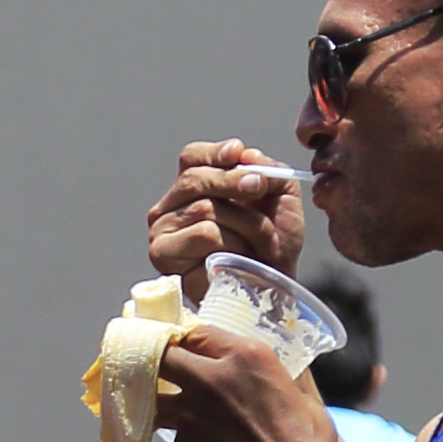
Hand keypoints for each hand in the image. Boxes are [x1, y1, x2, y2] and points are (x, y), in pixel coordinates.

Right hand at [147, 138, 303, 282]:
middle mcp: (171, 207)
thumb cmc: (273, 247)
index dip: (214, 153)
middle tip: (259, 188)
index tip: (238, 153)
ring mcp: (162, 230)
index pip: (192, 157)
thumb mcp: (280, 199)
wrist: (273, 288)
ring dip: (245, 223)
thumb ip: (268, 170)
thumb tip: (246, 155)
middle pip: (194, 178)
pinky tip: (239, 258)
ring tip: (262, 244)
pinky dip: (232, 243)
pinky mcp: (163, 254)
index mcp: (194, 189)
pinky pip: (203, 233)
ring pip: (205, 207)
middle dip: (233, 181)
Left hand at [151, 320, 320, 441]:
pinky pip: (177, 438)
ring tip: (180, 413)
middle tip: (160, 370)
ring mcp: (192, 416)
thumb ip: (261, 368)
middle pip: (161, 356)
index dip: (186, 341)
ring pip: (155, 400)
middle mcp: (210, 380)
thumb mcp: (290, 385)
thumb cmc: (307, 438)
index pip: (194, 332)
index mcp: (243, 355)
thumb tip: (248, 361)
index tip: (184, 348)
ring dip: (161, 403)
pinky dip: (189, 441)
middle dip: (159, 362)